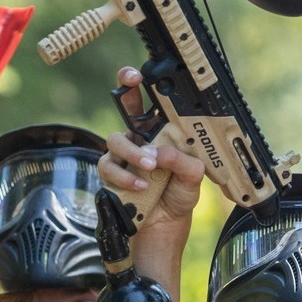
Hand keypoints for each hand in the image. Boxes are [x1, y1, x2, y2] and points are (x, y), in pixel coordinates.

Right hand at [99, 67, 205, 232]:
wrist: (164, 228)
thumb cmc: (178, 197)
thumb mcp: (192, 178)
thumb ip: (182, 161)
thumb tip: (158, 152)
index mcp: (162, 133)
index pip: (152, 102)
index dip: (142, 84)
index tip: (139, 74)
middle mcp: (140, 139)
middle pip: (125, 105)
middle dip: (124, 88)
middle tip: (130, 83)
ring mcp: (123, 155)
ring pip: (116, 139)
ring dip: (134, 152)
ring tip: (149, 168)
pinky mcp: (111, 173)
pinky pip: (109, 166)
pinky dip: (125, 175)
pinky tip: (140, 184)